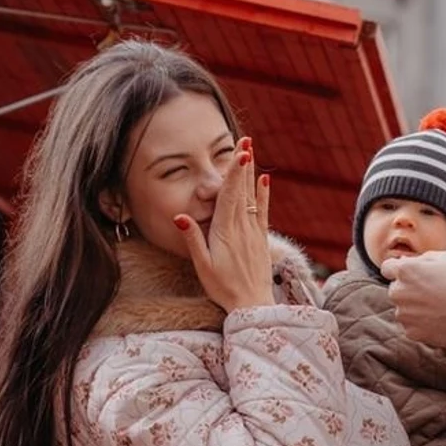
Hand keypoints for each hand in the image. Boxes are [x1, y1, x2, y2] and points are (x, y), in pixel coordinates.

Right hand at [176, 139, 272, 312]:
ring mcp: (253, 232)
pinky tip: (265, 180)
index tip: (240, 152)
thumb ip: (193, 240)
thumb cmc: (223, 288)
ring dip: (251, 173)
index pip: (230, 196)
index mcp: (225, 231)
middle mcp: (242, 228)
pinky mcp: (260, 239)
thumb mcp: (202, 266)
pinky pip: (262, 212)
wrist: (252, 305)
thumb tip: (180, 216)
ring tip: (251, 151)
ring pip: (252, 197)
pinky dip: (263, 195)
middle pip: (242, 190)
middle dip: (243, 164)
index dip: (234, 173)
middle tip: (246, 140)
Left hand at [383, 248, 445, 346]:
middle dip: (409, 289)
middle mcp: (399, 293)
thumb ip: (424, 258)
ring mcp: (404, 315)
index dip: (400, 269)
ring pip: (404, 309)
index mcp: (405, 270)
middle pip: (396, 289)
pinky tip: (440, 319)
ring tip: (439, 307)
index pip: (388, 268)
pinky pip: (412, 325)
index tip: (413, 274)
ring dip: (415, 307)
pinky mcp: (412, 333)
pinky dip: (422, 323)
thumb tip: (409, 261)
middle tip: (433, 291)